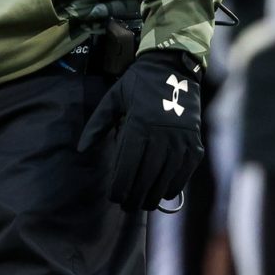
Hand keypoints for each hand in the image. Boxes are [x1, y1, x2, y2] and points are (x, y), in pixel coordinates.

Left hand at [77, 50, 204, 210]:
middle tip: (126, 205)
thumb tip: (81, 149)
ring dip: (152, 196)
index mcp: (139, 125)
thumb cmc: (137, 85)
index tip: (113, 197)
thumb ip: (96, 125)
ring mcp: (180, 143)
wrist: (172, 69)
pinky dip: (172, 187)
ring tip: (142, 203)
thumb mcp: (113, 99)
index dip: (120, 187)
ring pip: (165, 180)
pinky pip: (183, 175)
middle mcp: (161, 136)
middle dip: (134, 196)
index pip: (128, 167)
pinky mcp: (194, 146)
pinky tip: (162, 192)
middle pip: (146, 178)